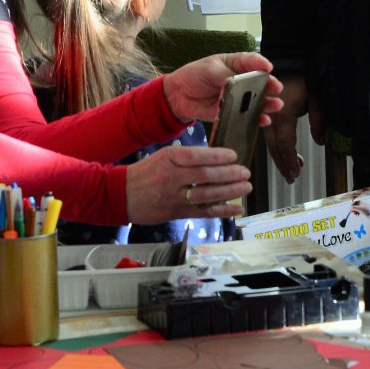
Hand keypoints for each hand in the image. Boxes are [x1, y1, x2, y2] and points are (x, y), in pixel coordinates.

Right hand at [126, 143, 250, 222]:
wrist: (122, 194)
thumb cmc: (147, 172)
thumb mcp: (163, 156)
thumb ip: (187, 157)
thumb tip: (218, 158)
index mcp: (169, 159)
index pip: (197, 156)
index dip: (217, 156)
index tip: (233, 155)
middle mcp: (172, 178)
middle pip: (205, 176)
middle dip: (229, 174)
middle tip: (245, 172)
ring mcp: (174, 197)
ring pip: (207, 195)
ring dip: (230, 191)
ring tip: (246, 187)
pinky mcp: (177, 213)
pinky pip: (203, 212)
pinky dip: (223, 210)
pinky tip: (237, 208)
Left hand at [161, 52, 280, 124]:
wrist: (177, 96)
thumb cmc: (194, 75)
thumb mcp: (209, 69)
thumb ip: (226, 75)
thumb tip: (241, 83)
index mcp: (235, 64)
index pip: (251, 61)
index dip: (260, 63)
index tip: (268, 68)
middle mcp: (240, 80)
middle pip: (259, 82)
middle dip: (269, 85)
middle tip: (276, 89)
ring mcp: (238, 97)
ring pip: (256, 100)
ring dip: (267, 103)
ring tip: (276, 105)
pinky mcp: (232, 112)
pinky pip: (246, 115)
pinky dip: (256, 119)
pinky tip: (264, 120)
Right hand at [262, 72, 323, 183]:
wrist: (287, 64)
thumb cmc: (302, 80)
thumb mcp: (316, 100)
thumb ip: (319, 121)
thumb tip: (320, 142)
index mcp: (284, 115)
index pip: (286, 144)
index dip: (290, 160)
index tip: (296, 173)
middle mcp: (272, 118)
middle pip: (274, 148)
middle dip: (283, 164)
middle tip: (292, 178)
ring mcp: (266, 117)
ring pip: (270, 144)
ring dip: (280, 158)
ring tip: (292, 169)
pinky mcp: (265, 116)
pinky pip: (269, 136)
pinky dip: (277, 147)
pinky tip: (287, 154)